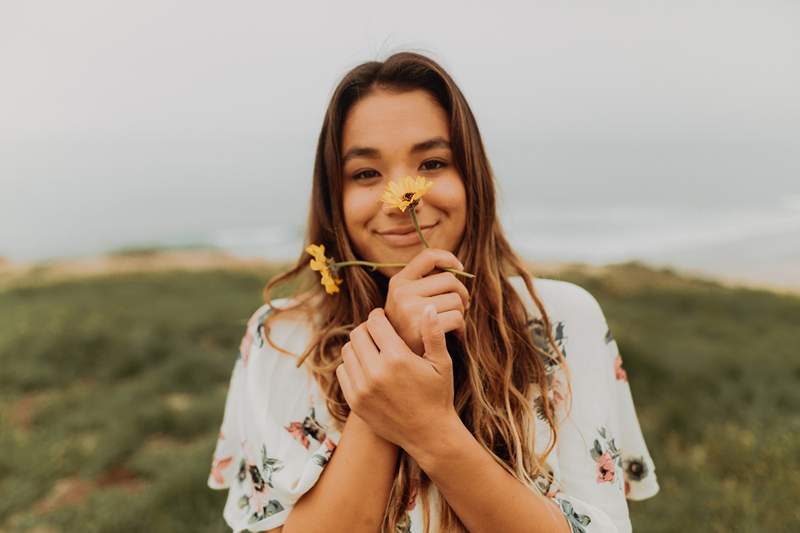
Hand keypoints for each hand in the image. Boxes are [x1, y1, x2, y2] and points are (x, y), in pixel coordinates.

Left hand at [335, 306, 457, 449]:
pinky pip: (342, 371)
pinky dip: (351, 366)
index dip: (378, 316)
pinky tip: (366, 368)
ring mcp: (362, 388)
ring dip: (358, 346)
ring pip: (348, 351)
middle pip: (358, 334)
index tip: (382, 318)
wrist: (428, 434)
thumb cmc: (438, 395)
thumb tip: (429, 308)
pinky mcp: (355, 401)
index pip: (374, 323)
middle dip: (367, 329)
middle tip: (377, 333)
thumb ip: (433, 334)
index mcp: (397, 358)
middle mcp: (376, 372)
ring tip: (372, 350)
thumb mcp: (442, 363)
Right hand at [385, 248, 469, 354]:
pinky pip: (457, 318)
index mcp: (398, 282)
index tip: (460, 268)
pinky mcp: (421, 327)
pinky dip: (461, 327)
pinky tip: (454, 334)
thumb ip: (424, 283)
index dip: (449, 258)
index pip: (428, 256)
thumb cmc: (409, 330)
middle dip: (461, 294)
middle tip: (460, 307)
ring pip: (456, 300)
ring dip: (461, 312)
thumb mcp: (406, 302)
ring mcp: (410, 309)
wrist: (398, 362)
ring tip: (453, 322)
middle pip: (449, 280)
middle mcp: (401, 292)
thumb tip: (457, 267)